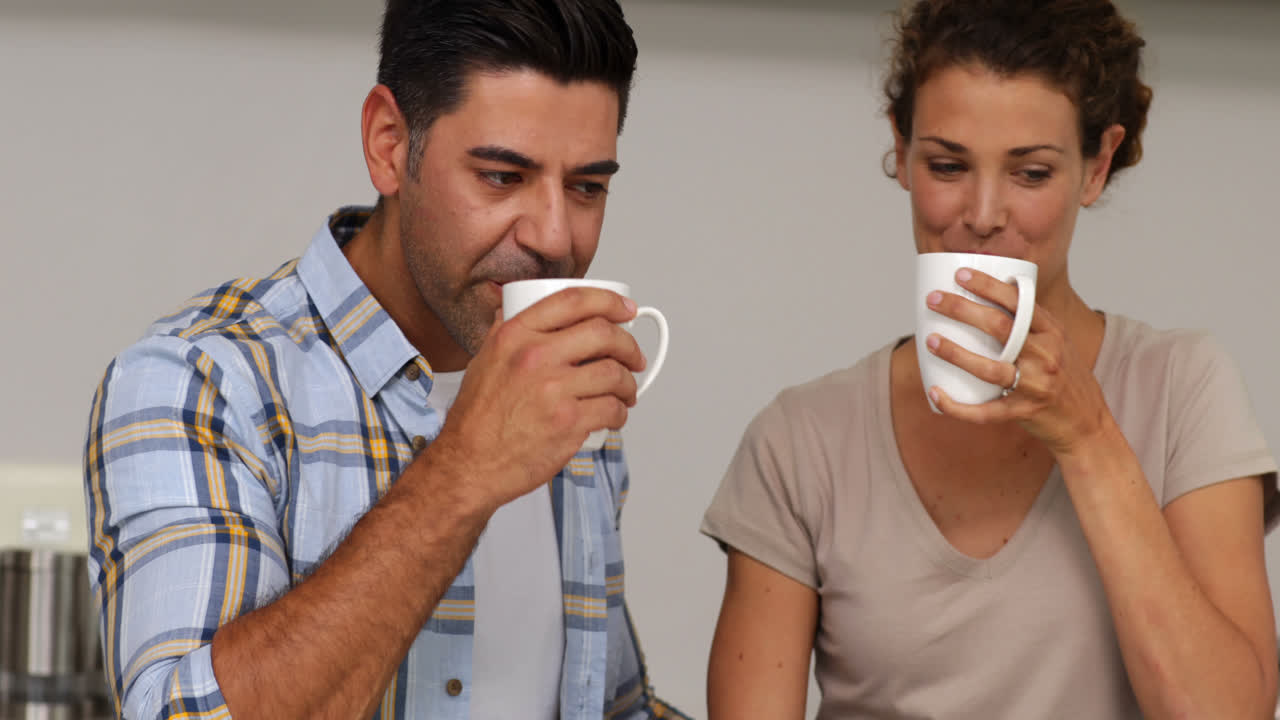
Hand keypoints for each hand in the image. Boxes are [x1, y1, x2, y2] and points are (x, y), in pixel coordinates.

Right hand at [427, 287, 644, 510]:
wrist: (469, 463)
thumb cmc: (476, 419)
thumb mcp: (483, 360)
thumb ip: (504, 331)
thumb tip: (514, 305)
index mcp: (515, 336)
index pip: (573, 301)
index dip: (608, 301)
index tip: (625, 309)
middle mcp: (535, 356)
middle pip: (603, 334)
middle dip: (628, 345)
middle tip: (634, 356)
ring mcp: (553, 389)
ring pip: (614, 373)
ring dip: (628, 383)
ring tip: (625, 392)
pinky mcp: (568, 422)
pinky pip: (611, 409)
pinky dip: (620, 412)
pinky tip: (614, 415)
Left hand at [922, 268, 1109, 455]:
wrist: (1087, 421)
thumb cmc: (1063, 375)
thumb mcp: (1056, 342)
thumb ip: (1028, 323)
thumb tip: (985, 296)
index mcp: (1052, 332)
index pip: (1019, 302)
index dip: (988, 285)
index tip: (960, 275)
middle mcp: (1046, 355)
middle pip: (999, 327)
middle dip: (962, 309)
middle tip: (934, 299)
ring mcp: (1035, 385)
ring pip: (988, 368)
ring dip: (955, 353)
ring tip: (930, 340)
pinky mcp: (1023, 412)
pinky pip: (984, 411)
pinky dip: (956, 405)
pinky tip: (934, 393)